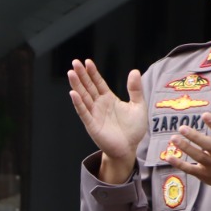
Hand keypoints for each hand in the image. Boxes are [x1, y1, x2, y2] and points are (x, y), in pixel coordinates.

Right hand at [68, 59, 146, 183]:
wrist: (129, 148)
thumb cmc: (133, 129)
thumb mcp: (139, 106)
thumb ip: (135, 89)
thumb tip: (134, 71)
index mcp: (109, 99)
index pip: (98, 82)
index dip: (92, 72)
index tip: (87, 62)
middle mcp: (99, 105)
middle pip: (88, 86)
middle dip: (81, 75)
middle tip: (74, 62)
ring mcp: (94, 114)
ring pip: (83, 97)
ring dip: (76, 85)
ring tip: (71, 73)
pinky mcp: (92, 125)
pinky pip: (83, 112)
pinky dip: (78, 103)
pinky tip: (73, 93)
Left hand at [168, 92, 210, 191]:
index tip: (205, 115)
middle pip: (208, 145)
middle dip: (195, 137)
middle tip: (182, 128)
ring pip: (198, 156)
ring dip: (186, 148)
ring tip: (173, 139)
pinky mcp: (203, 173)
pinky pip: (190, 169)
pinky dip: (179, 164)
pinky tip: (168, 157)